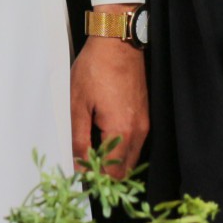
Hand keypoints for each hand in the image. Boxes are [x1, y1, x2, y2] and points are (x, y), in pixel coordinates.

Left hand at [71, 15, 148, 178]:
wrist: (117, 42)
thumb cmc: (95, 68)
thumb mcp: (77, 103)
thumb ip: (78, 138)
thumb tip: (78, 164)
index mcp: (121, 130)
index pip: (111, 172)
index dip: (96, 179)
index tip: (80, 176)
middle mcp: (138, 131)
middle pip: (125, 171)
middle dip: (106, 175)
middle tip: (85, 168)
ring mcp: (144, 124)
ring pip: (131, 158)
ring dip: (114, 162)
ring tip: (92, 154)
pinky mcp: (145, 116)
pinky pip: (135, 144)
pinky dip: (121, 149)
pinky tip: (104, 140)